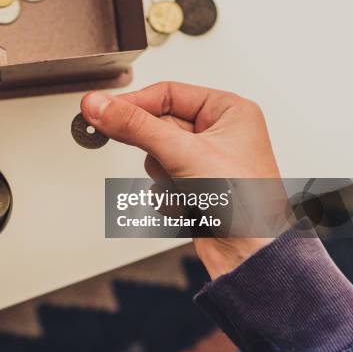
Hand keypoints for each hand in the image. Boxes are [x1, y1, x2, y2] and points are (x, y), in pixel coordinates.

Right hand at [81, 81, 280, 278]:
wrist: (251, 257)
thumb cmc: (246, 203)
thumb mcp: (184, 154)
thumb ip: (136, 127)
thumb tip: (101, 106)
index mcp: (228, 111)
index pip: (168, 93)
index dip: (134, 103)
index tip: (101, 109)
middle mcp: (217, 132)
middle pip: (158, 125)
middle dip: (153, 148)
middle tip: (136, 149)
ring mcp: (203, 160)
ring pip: (156, 154)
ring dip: (162, 175)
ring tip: (185, 189)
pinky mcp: (193, 184)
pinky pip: (160, 178)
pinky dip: (167, 194)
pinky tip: (188, 204)